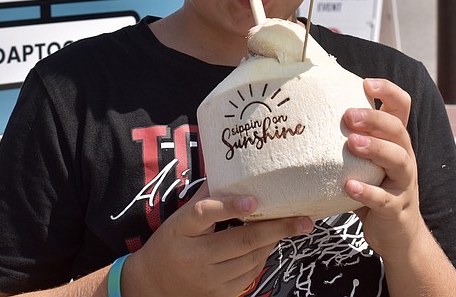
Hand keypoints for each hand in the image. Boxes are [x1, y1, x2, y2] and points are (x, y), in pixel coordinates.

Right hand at [123, 183, 313, 296]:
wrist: (153, 285)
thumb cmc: (170, 244)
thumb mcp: (179, 219)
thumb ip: (205, 199)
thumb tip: (228, 172)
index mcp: (182, 229)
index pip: (205, 214)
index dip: (230, 206)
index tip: (253, 200)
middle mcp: (196, 256)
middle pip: (242, 240)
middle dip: (277, 228)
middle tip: (303, 220)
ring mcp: (209, 279)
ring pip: (252, 258)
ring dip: (272, 241)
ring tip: (288, 228)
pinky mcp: (220, 294)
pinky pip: (250, 275)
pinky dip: (262, 258)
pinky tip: (267, 246)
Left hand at [342, 78, 423, 258]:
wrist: (396, 234)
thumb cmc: (373, 186)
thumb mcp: (364, 159)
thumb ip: (349, 136)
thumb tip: (310, 108)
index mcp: (395, 141)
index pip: (401, 107)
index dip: (389, 91)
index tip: (366, 83)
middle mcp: (404, 157)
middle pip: (399, 130)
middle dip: (375, 119)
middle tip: (348, 115)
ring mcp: (403, 184)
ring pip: (399, 160)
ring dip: (375, 148)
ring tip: (352, 142)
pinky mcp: (396, 209)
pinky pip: (384, 199)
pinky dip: (367, 191)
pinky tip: (347, 185)